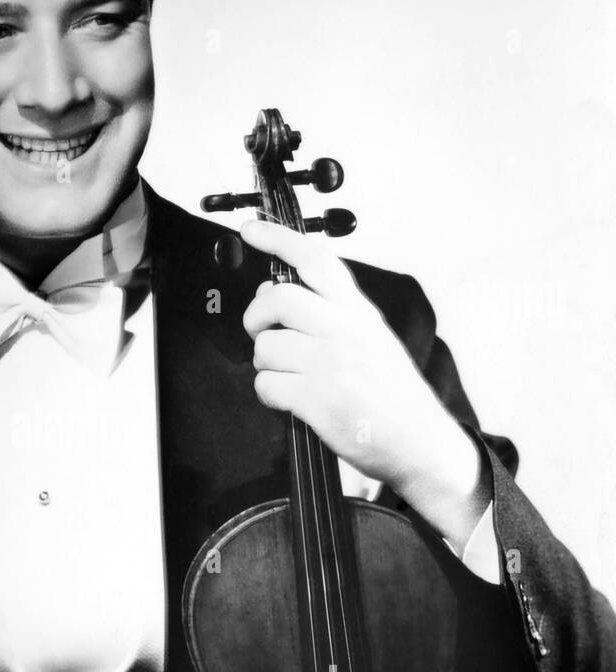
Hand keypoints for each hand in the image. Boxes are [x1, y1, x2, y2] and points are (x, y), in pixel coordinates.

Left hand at [239, 218, 488, 551]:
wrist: (420, 442)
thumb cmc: (390, 394)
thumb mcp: (372, 339)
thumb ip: (331, 315)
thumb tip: (276, 294)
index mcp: (358, 312)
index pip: (315, 260)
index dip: (277, 239)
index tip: (251, 228)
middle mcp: (345, 330)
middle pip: (276, 299)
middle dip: (255, 316)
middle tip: (259, 330)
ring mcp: (330, 364)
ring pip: (265, 347)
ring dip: (265, 365)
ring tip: (288, 377)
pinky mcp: (317, 399)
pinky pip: (266, 386)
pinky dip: (269, 395)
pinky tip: (291, 401)